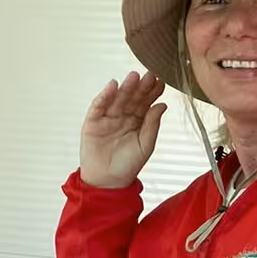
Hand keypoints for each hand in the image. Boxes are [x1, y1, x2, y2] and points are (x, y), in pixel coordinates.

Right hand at [79, 72, 166, 189]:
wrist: (107, 181)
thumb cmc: (128, 165)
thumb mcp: (145, 145)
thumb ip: (152, 125)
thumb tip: (163, 105)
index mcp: (138, 121)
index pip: (146, 103)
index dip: (153, 92)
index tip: (161, 81)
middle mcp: (123, 116)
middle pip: (133, 98)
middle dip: (141, 87)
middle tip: (149, 75)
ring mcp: (108, 117)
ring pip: (118, 99)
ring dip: (125, 88)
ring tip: (133, 77)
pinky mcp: (93, 121)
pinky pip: (99, 106)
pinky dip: (105, 96)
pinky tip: (113, 86)